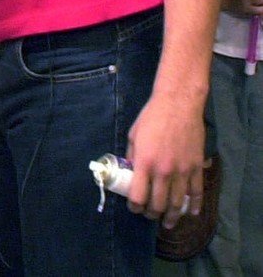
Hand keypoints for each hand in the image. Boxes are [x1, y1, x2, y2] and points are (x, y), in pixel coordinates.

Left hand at [125, 93, 206, 228]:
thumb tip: (131, 173)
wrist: (178, 105)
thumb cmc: (151, 118)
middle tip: (149, 216)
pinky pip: (197, 192)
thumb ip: (132, 157)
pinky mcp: (196, 167)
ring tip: (167, 222)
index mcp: (144, 163)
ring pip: (177, 202)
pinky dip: (193, 205)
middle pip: (158, 203)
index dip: (135, 206)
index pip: (138, 196)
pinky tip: (190, 213)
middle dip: (152, 213)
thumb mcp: (133, 136)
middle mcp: (163, 171)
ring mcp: (182, 171)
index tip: (134, 208)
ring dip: (172, 216)